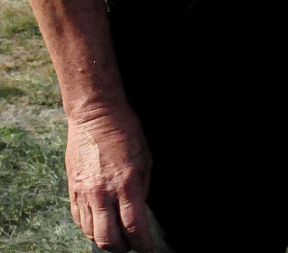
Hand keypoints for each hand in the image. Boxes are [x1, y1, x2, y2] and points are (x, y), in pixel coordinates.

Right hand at [66, 105, 153, 251]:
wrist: (96, 115)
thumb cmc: (125, 131)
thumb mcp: (146, 157)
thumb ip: (143, 187)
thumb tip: (140, 209)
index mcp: (126, 183)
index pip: (134, 227)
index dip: (143, 244)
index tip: (149, 248)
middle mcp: (103, 193)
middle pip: (108, 240)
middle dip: (123, 248)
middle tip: (133, 245)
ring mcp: (84, 193)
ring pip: (91, 234)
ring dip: (106, 240)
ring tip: (118, 236)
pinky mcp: (72, 191)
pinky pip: (79, 220)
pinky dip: (91, 227)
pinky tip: (102, 222)